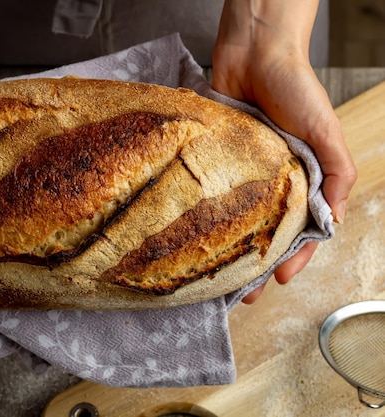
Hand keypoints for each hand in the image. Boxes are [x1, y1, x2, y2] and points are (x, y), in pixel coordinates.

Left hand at [213, 0, 356, 302]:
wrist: (254, 55)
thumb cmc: (296, 90)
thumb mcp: (327, 133)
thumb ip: (338, 174)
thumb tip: (333, 219)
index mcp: (304, 180)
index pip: (302, 231)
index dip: (294, 258)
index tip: (277, 280)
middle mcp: (273, 182)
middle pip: (266, 234)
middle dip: (255, 267)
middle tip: (239, 294)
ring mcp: (243, 175)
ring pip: (237, 223)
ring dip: (229, 252)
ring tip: (215, 279)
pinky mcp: (217, 163)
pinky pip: (212, 197)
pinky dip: (207, 219)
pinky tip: (196, 239)